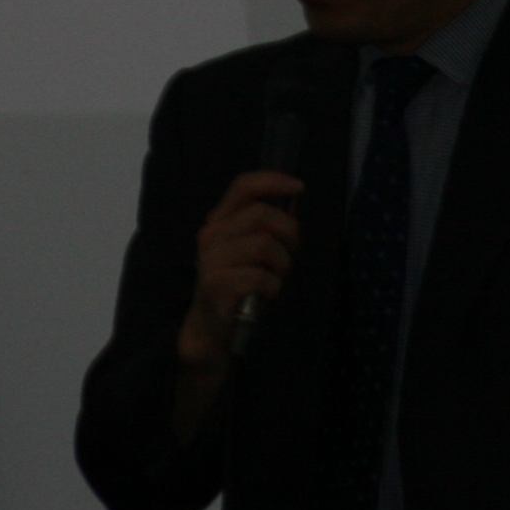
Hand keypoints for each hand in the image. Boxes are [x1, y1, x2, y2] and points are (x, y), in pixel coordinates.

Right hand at [176, 170, 302, 371]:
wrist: (212, 329)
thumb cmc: (240, 286)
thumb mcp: (255, 251)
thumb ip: (270, 224)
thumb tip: (294, 196)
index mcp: (220, 221)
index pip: (243, 186)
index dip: (273, 181)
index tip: (299, 187)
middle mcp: (211, 235)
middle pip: (261, 213)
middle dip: (289, 231)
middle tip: (291, 252)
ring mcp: (211, 260)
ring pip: (264, 244)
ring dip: (282, 263)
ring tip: (276, 277)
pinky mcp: (216, 286)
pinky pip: (260, 277)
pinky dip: (273, 286)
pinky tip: (265, 295)